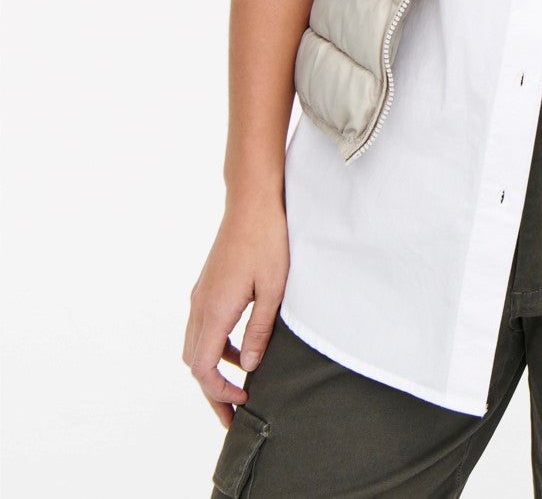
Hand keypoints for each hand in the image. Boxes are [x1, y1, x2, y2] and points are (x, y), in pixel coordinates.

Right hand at [183, 193, 289, 425]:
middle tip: (232, 416)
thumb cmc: (268, 241)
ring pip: (195, 344)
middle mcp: (200, 304)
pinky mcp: (207, 284)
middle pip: (193, 362)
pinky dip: (214, 346)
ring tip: (236, 388)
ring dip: (211, 369)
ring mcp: (200, 293)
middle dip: (211, 391)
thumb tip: (247, 367)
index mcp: (214, 309)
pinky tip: (237, 350)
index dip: (218, 393)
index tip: (243, 402)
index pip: (202, 368)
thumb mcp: (273, 290)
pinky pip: (203, 326)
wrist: (252, 201)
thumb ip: (259, 332)